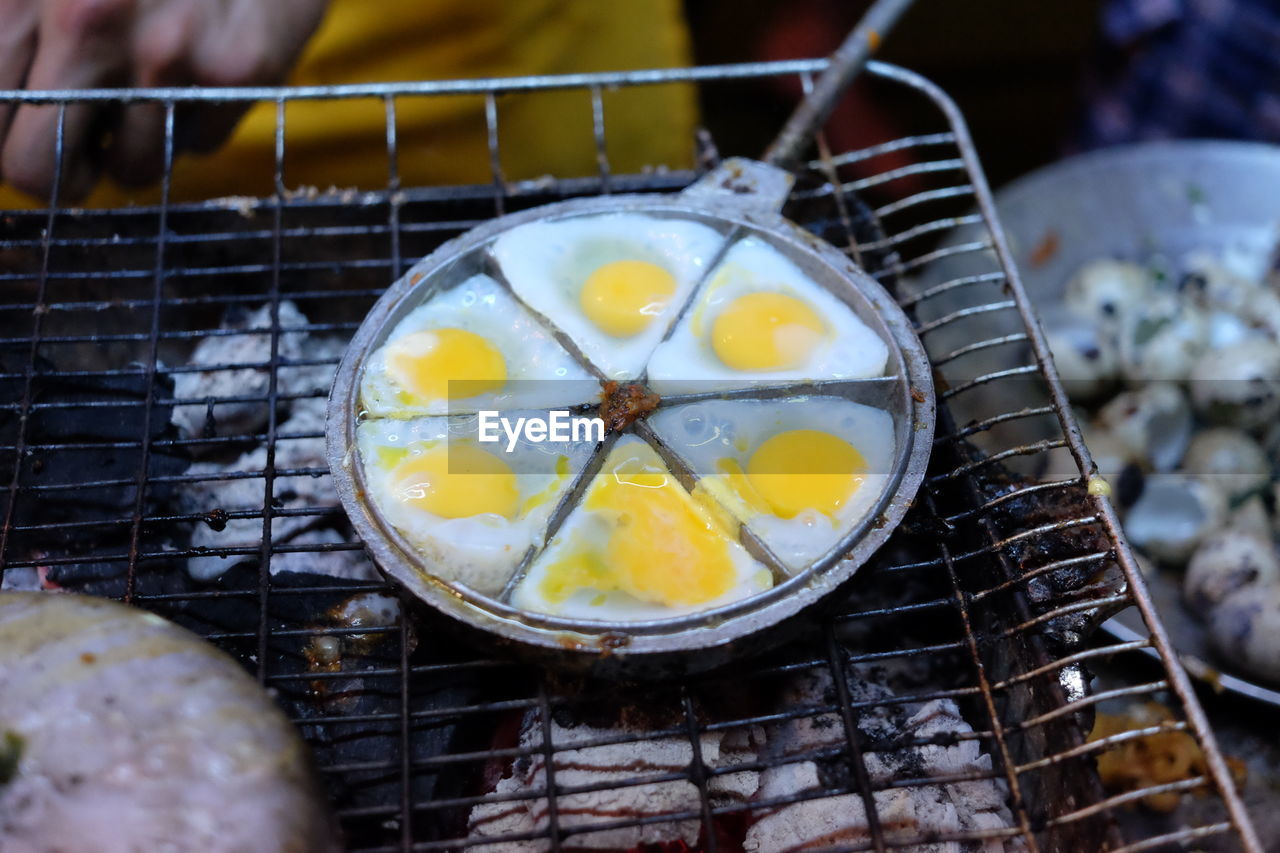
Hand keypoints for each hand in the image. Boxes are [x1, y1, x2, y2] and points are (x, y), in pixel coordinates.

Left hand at [0, 0, 328, 200]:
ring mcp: (164, 57)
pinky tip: (203, 69)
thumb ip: (20, 32)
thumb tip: (8, 113)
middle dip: (59, 169)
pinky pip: (198, 144)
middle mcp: (84, 26)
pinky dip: (199, 120)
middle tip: (84, 147)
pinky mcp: (233, 76)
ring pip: (130, 169)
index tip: (31, 130)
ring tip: (156, 87)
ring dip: (140, 143)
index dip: (6, 137)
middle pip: (33, 168)